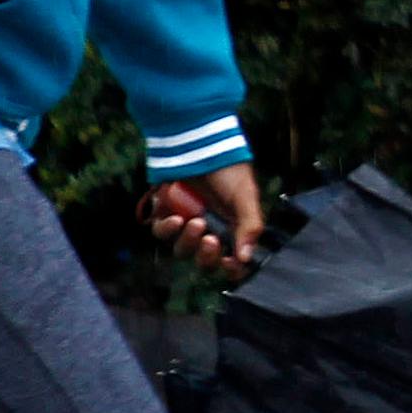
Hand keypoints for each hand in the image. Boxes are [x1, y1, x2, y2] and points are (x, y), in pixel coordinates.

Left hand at [144, 166, 265, 275]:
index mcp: (233, 228)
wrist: (198, 143)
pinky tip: (177, 218)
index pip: (233, 260)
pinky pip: (162, 233)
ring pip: (182, 250)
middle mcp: (209, 229)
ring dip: (188, 241)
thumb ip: (249, 226)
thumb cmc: (227, 168)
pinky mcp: (165, 214)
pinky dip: (168, 230)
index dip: (231, 268)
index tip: (229, 263)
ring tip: (195, 222)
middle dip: (207, 256)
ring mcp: (186, 223)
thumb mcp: (245, 196)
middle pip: (205, 260)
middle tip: (211, 240)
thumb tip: (246, 258)